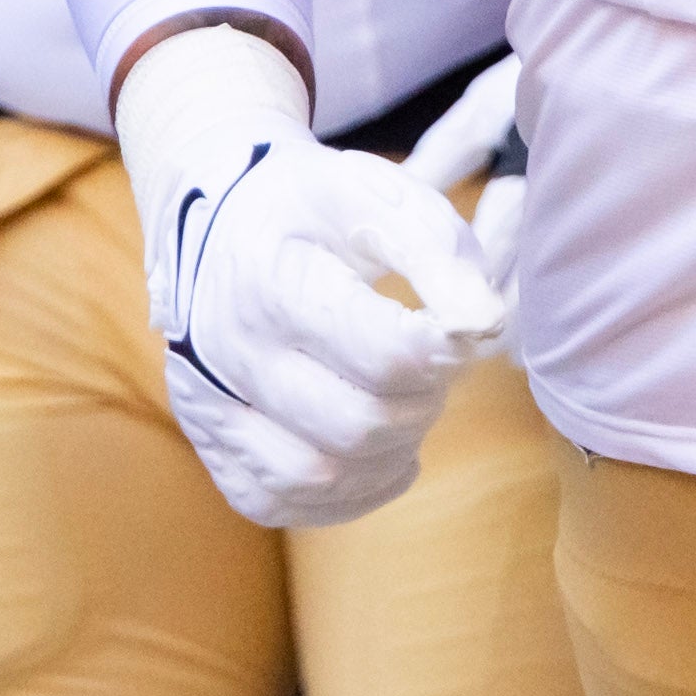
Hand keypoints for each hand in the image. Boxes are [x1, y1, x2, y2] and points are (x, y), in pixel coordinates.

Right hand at [123, 21, 505, 526]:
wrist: (210, 218)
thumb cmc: (308, 208)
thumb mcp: (370, 194)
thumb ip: (436, 248)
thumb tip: (485, 323)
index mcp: (270, 279)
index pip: (383, 354)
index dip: (444, 353)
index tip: (461, 330)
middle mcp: (228, 350)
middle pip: (356, 424)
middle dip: (421, 403)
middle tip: (433, 368)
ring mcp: (210, 406)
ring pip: (319, 475)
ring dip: (390, 451)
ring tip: (406, 401)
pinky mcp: (212, 446)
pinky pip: (281, 502)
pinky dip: (346, 491)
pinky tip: (376, 449)